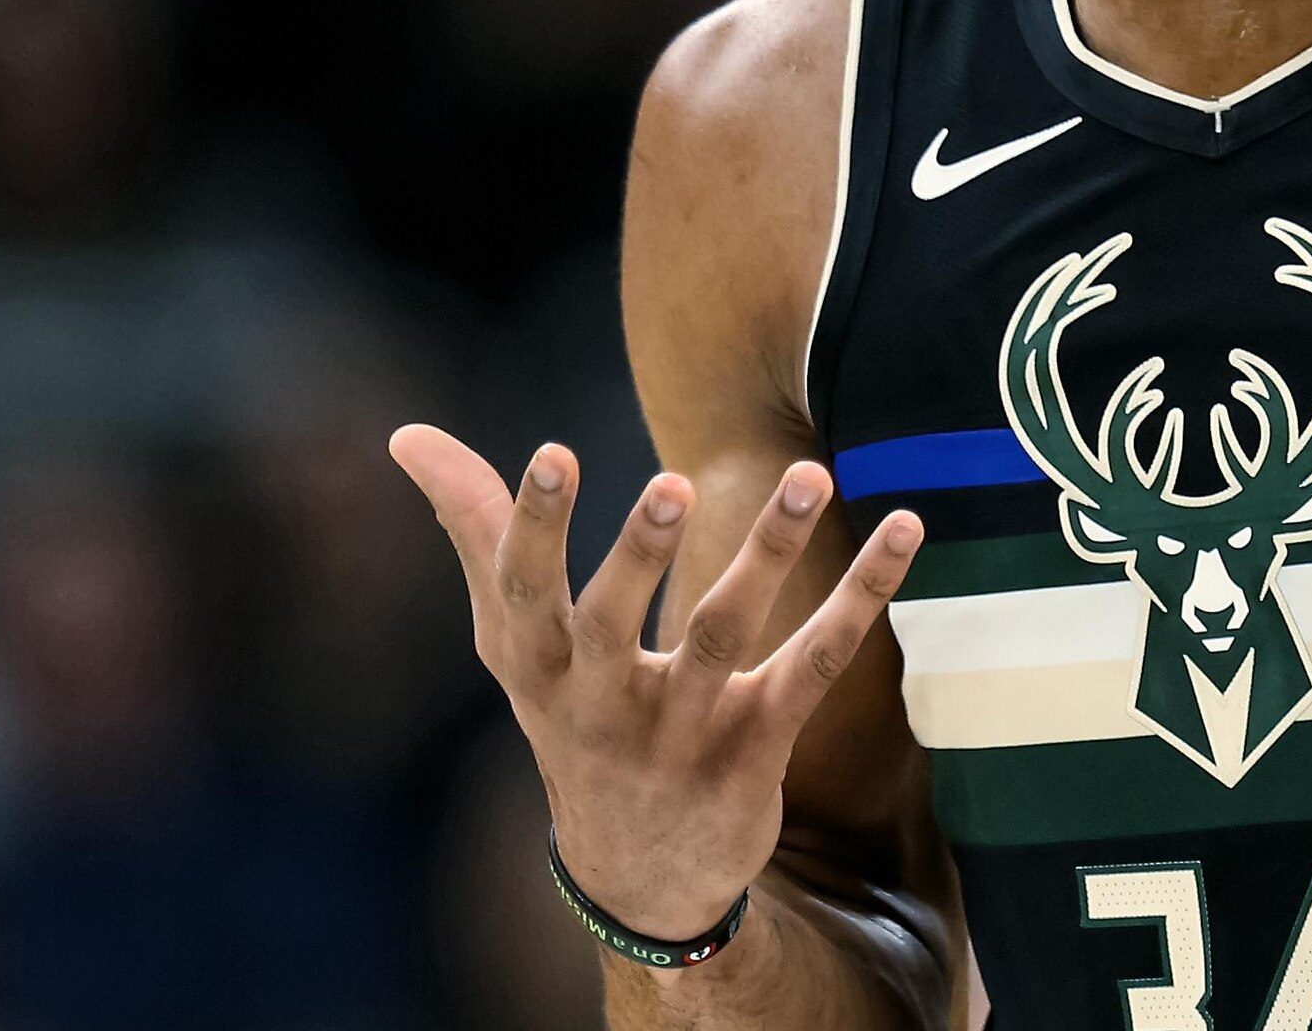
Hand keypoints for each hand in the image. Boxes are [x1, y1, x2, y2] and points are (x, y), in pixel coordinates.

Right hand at [389, 425, 924, 941]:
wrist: (636, 875)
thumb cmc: (570, 718)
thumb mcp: (514, 643)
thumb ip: (476, 533)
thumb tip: (407, 436)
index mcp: (537, 670)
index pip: (522, 593)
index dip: (532, 525)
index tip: (551, 452)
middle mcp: (600, 703)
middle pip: (613, 623)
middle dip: (640, 552)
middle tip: (675, 481)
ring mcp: (681, 730)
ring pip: (724, 633)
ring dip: (768, 552)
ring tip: (811, 475)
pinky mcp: (756, 747)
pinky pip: (812, 664)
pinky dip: (862, 598)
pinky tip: (904, 530)